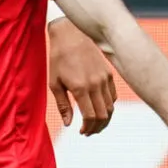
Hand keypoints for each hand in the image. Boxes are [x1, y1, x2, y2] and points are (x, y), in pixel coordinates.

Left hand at [47, 17, 116, 134]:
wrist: (71, 36)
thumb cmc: (58, 59)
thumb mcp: (54, 83)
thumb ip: (63, 105)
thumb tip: (69, 124)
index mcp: (80, 88)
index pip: (90, 116)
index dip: (87, 128)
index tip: (81, 132)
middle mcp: (95, 85)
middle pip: (103, 115)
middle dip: (96, 128)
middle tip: (88, 132)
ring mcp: (104, 79)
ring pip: (111, 107)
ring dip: (104, 120)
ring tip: (94, 125)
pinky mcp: (109, 74)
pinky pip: (113, 96)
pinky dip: (109, 107)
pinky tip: (100, 110)